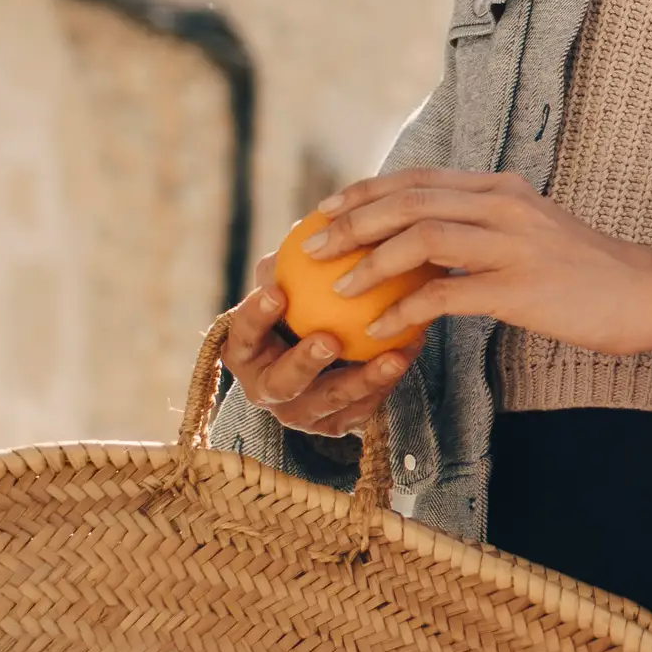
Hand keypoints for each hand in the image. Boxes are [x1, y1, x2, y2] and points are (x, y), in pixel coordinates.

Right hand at [222, 253, 417, 438]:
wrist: (325, 355)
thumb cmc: (300, 306)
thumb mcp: (292, 283)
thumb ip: (293, 262)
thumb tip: (311, 227)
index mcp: (245, 353)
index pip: (241, 335)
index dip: (254, 317)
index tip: (277, 291)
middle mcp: (267, 389)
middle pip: (281, 383)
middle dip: (303, 363)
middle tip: (329, 338)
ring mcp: (301, 412)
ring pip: (330, 402)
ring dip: (361, 379)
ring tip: (391, 355)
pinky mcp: (337, 424)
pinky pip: (364, 406)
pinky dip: (387, 380)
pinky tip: (409, 351)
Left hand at [304, 169, 651, 361]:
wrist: (647, 294)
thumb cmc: (587, 274)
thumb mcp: (533, 232)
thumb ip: (485, 226)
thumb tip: (428, 240)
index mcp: (502, 189)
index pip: (419, 179)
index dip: (365, 191)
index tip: (327, 210)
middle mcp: (504, 206)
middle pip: (409, 201)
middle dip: (352, 222)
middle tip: (315, 246)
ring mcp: (513, 245)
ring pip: (420, 239)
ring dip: (370, 263)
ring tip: (338, 287)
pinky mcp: (519, 288)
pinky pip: (445, 294)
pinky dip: (405, 309)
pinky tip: (380, 329)